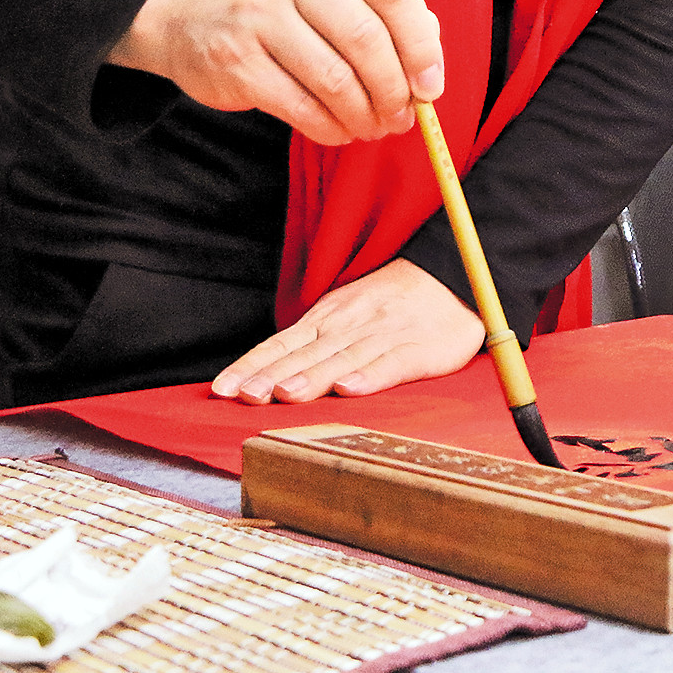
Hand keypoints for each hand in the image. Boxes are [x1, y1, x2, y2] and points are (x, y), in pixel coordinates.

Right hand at [109, 0, 443, 144]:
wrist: (186, 9)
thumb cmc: (281, 0)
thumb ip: (380, 10)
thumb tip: (428, 67)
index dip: (421, 47)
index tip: (431, 85)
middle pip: (366, 40)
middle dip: (395, 89)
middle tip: (404, 117)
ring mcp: (257, 13)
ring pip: (335, 79)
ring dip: (365, 114)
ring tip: (376, 127)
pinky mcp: (235, 59)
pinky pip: (301, 105)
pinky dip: (330, 127)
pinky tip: (341, 130)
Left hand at [212, 259, 484, 403]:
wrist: (451, 277)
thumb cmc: (390, 304)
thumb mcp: (345, 314)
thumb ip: (310, 344)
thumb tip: (264, 375)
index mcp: (328, 318)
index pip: (281, 344)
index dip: (251, 366)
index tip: (222, 389)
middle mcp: (349, 325)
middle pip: (305, 354)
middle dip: (272, 376)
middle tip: (245, 396)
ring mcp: (384, 335)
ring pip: (342, 358)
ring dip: (314, 377)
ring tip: (288, 394)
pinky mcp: (419, 348)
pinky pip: (392, 362)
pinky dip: (371, 374)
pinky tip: (352, 387)